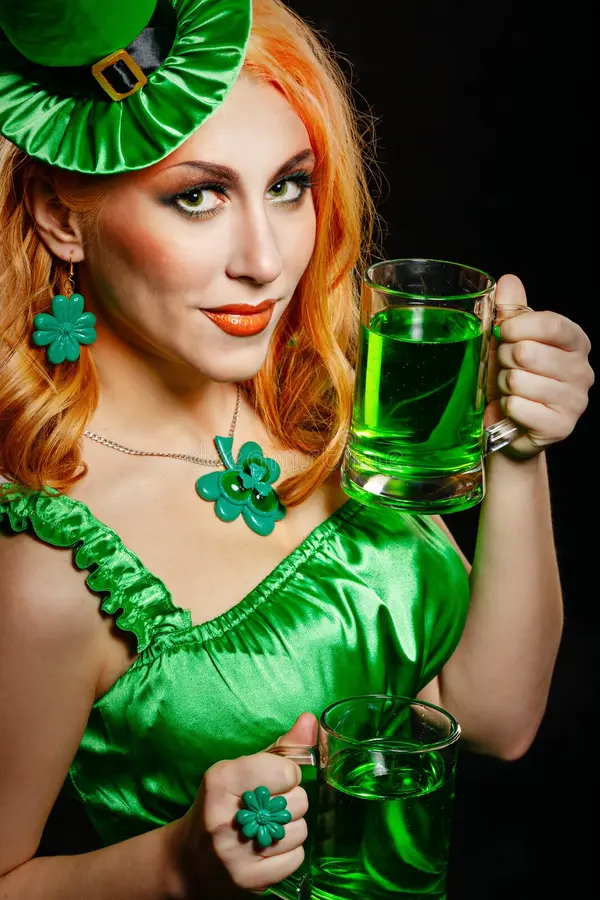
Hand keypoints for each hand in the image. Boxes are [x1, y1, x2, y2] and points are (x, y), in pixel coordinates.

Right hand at [175, 712, 317, 895]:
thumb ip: (281, 747)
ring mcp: (237, 853)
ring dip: (290, 828)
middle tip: (268, 807)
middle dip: (289, 802)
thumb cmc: (221, 805)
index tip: (270, 781)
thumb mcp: (241, 769)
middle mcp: (226, 817)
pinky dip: (289, 852)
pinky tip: (268, 848)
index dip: (286, 775)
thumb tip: (311, 720)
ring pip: (301, 831)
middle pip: (298, 801)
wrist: (188, 861)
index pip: (286, 771)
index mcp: (221, 780)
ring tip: (267, 828)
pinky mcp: (249, 880)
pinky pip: (297, 858)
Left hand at [486, 274, 593, 459]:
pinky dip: (507, 407)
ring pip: (519, 380)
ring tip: (510, 390)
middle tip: (507, 369)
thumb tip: (509, 281)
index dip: (519, 326)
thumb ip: (511, 310)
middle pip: (529, 351)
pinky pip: (518, 406)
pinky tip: (514, 410)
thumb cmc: (511, 380)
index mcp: (576, 343)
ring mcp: (575, 401)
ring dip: (504, 385)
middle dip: (505, 360)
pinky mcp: (561, 426)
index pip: (552, 324)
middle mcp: (582, 371)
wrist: (510, 426)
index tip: (503, 332)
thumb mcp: (508, 341)